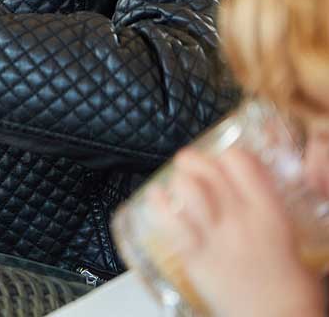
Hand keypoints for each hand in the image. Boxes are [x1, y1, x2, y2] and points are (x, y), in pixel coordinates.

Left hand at [148, 147, 325, 316]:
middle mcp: (241, 220)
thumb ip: (269, 222)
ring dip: (178, 182)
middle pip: (208, 171)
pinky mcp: (196, 258)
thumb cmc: (293, 293)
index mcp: (270, 215)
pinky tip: (155, 198)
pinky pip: (170, 224)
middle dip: (193, 161)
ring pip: (187, 190)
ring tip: (176, 183)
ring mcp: (217, 238)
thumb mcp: (289, 244)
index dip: (227, 155)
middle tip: (188, 163)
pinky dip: (158, 205)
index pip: (241, 163)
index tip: (222, 159)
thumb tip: (255, 210)